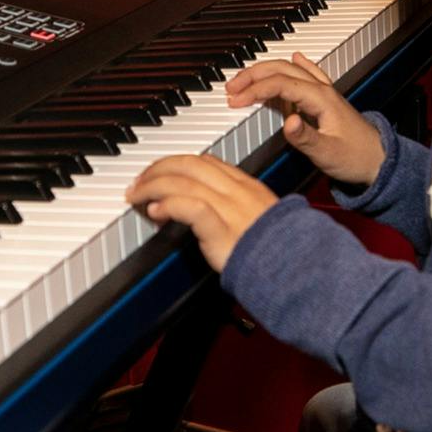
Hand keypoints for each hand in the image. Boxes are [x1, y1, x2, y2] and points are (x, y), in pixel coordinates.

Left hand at [125, 153, 277, 273]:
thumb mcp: (256, 220)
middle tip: (138, 181)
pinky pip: (191, 207)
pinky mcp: (222, 230)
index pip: (205, 161)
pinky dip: (169, 204)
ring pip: (184, 181)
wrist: (295, 269)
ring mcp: (230, 209)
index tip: (158, 172)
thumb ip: (231, 209)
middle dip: (158, 168)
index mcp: (246, 186)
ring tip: (136, 195)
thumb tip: (200, 208)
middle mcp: (237, 191)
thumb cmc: (275, 251)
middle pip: (189, 164)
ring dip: (153, 185)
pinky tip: (155, 211)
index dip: (176, 162)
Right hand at [226, 53, 385, 186]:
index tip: (235, 100)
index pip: (280, 84)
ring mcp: (324, 94)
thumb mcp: (327, 153)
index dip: (255, 89)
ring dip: (265, 71)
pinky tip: (295, 56)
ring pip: (291, 70)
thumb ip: (305, 138)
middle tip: (231, 87)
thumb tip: (287, 122)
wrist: (379, 161)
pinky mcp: (325, 101)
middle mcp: (322, 91)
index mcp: (321, 99)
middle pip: (282, 70)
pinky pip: (308, 75)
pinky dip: (294, 66)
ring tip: (244, 80)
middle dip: (253, 75)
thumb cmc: (356, 158)